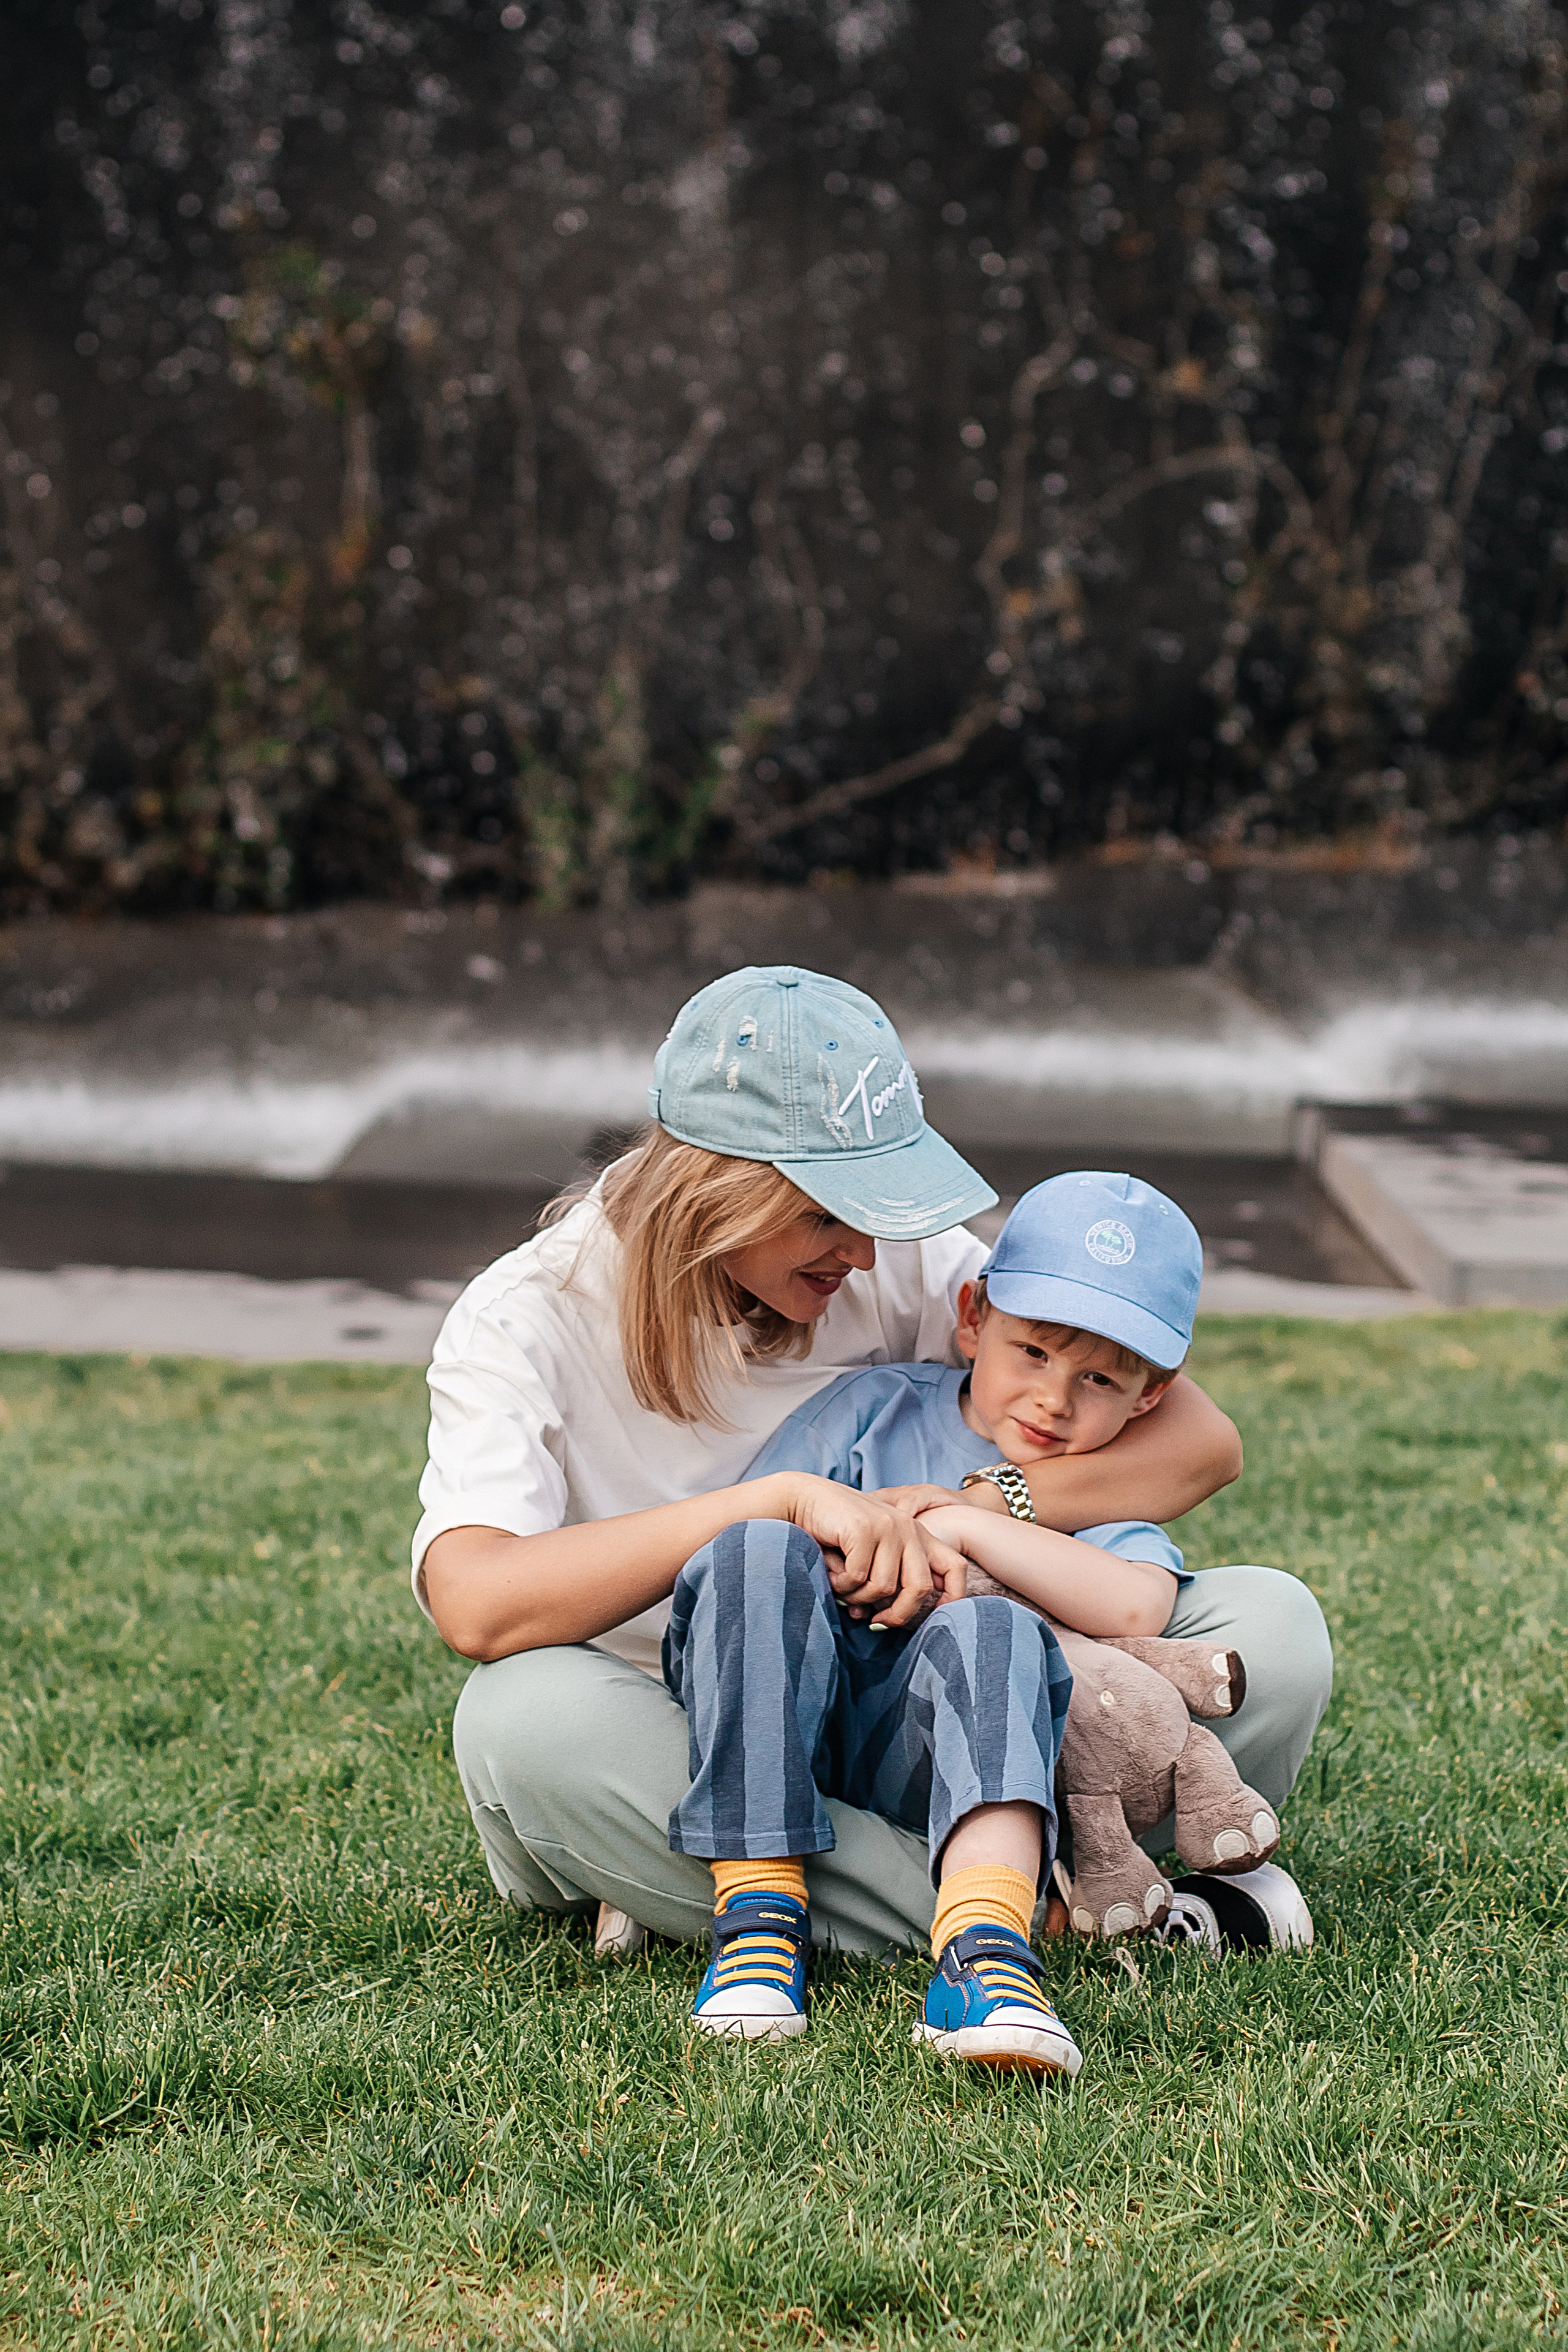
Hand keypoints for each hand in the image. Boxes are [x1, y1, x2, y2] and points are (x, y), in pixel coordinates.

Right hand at [779, 1475, 968, 1627]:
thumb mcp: (867, 1556)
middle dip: (899, 1614)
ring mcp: (887, 1527)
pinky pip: (858, 1578)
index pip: (954, 1567)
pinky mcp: (864, 1530)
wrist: (802, 1499)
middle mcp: (908, 1528)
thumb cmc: (834, 1533)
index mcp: (916, 1533)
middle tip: (877, 1622)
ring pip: (884, 1587)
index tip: (927, 1618)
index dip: (952, 1596)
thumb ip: (880, 1583)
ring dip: (858, 1596)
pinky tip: (830, 1571)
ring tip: (841, 1584)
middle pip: (920, 1587)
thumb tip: (875, 1620)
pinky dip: (841, 1584)